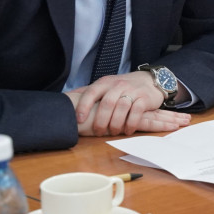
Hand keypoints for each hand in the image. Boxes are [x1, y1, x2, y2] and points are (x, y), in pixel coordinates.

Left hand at [65, 71, 189, 135]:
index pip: (91, 92)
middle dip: (101, 120)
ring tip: (113, 133)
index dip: (84, 106)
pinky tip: (127, 130)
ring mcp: (132, 91)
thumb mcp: (105, 86)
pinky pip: (137, 112)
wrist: (149, 80)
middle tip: (98, 133)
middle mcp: (118, 85)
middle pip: (107, 103)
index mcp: (105, 83)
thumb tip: (64, 98)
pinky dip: (130, 123)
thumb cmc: (123, 87)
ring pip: (122, 107)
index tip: (78, 120)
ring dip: (116, 123)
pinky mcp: (144, 98)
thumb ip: (88, 92)